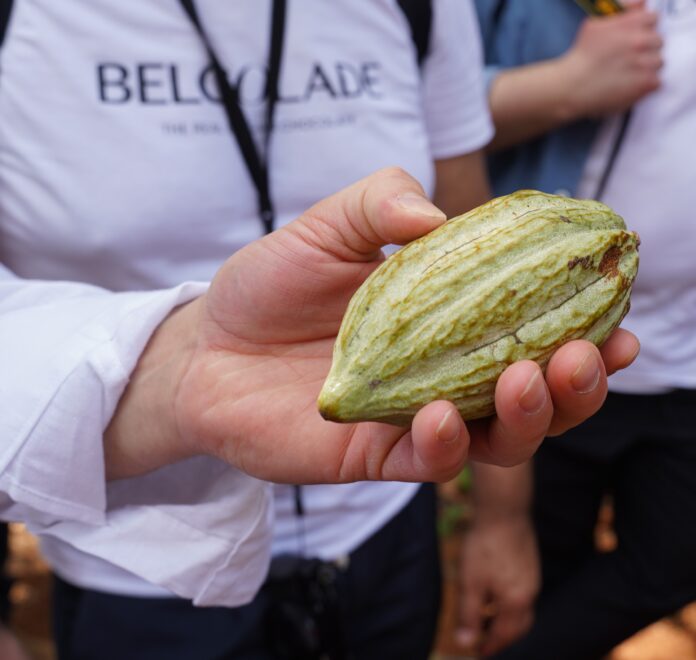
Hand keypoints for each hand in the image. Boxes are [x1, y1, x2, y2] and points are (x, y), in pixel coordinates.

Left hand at [106, 168, 639, 482]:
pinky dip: (444, 447)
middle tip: (589, 355)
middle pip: (533, 395)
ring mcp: (412, 421)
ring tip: (526, 379)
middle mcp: (441, 375)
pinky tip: (438, 416)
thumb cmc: (268, 286)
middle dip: (575, 385)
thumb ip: (379, 201)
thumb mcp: (325, 226)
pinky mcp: (374, 456)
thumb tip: (439, 213)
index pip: (529, 330)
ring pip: (496, 439)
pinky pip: (427, 464)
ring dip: (527, 417)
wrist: (204, 349)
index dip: (581, 327)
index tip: (615, 315)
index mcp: (446, 322)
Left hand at [457, 515, 539, 656]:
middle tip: (485, 640)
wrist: (503, 510)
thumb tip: (464, 643)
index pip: (504, 634)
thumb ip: (469, 615)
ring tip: (487, 617)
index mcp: (516, 602)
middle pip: (518, 626)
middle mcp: (530, 592)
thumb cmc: (484, 546)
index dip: (490, 645)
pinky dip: (510, 602)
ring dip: (506, 619)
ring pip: (522, 609)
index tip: (478, 652)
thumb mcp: (470, 583)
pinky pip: (523, 593)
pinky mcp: (530, 563)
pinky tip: (495, 591)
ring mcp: (532, 577)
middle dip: (502, 637)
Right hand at [562, 1, 662, 116]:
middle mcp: (640, 42)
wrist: (572, 87)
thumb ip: (622, 10)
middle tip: (629, 59)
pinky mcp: (645, 84)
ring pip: (659, 61)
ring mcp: (644, 63)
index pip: (653, 19)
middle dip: (645, 49)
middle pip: (658, 41)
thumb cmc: (580, 57)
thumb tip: (641, 3)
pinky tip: (629, 86)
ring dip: (647, 67)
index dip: (643, 29)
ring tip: (628, 74)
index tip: (634, 38)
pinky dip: (645, 85)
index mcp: (631, 24)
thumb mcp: (594, 25)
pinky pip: (656, 81)